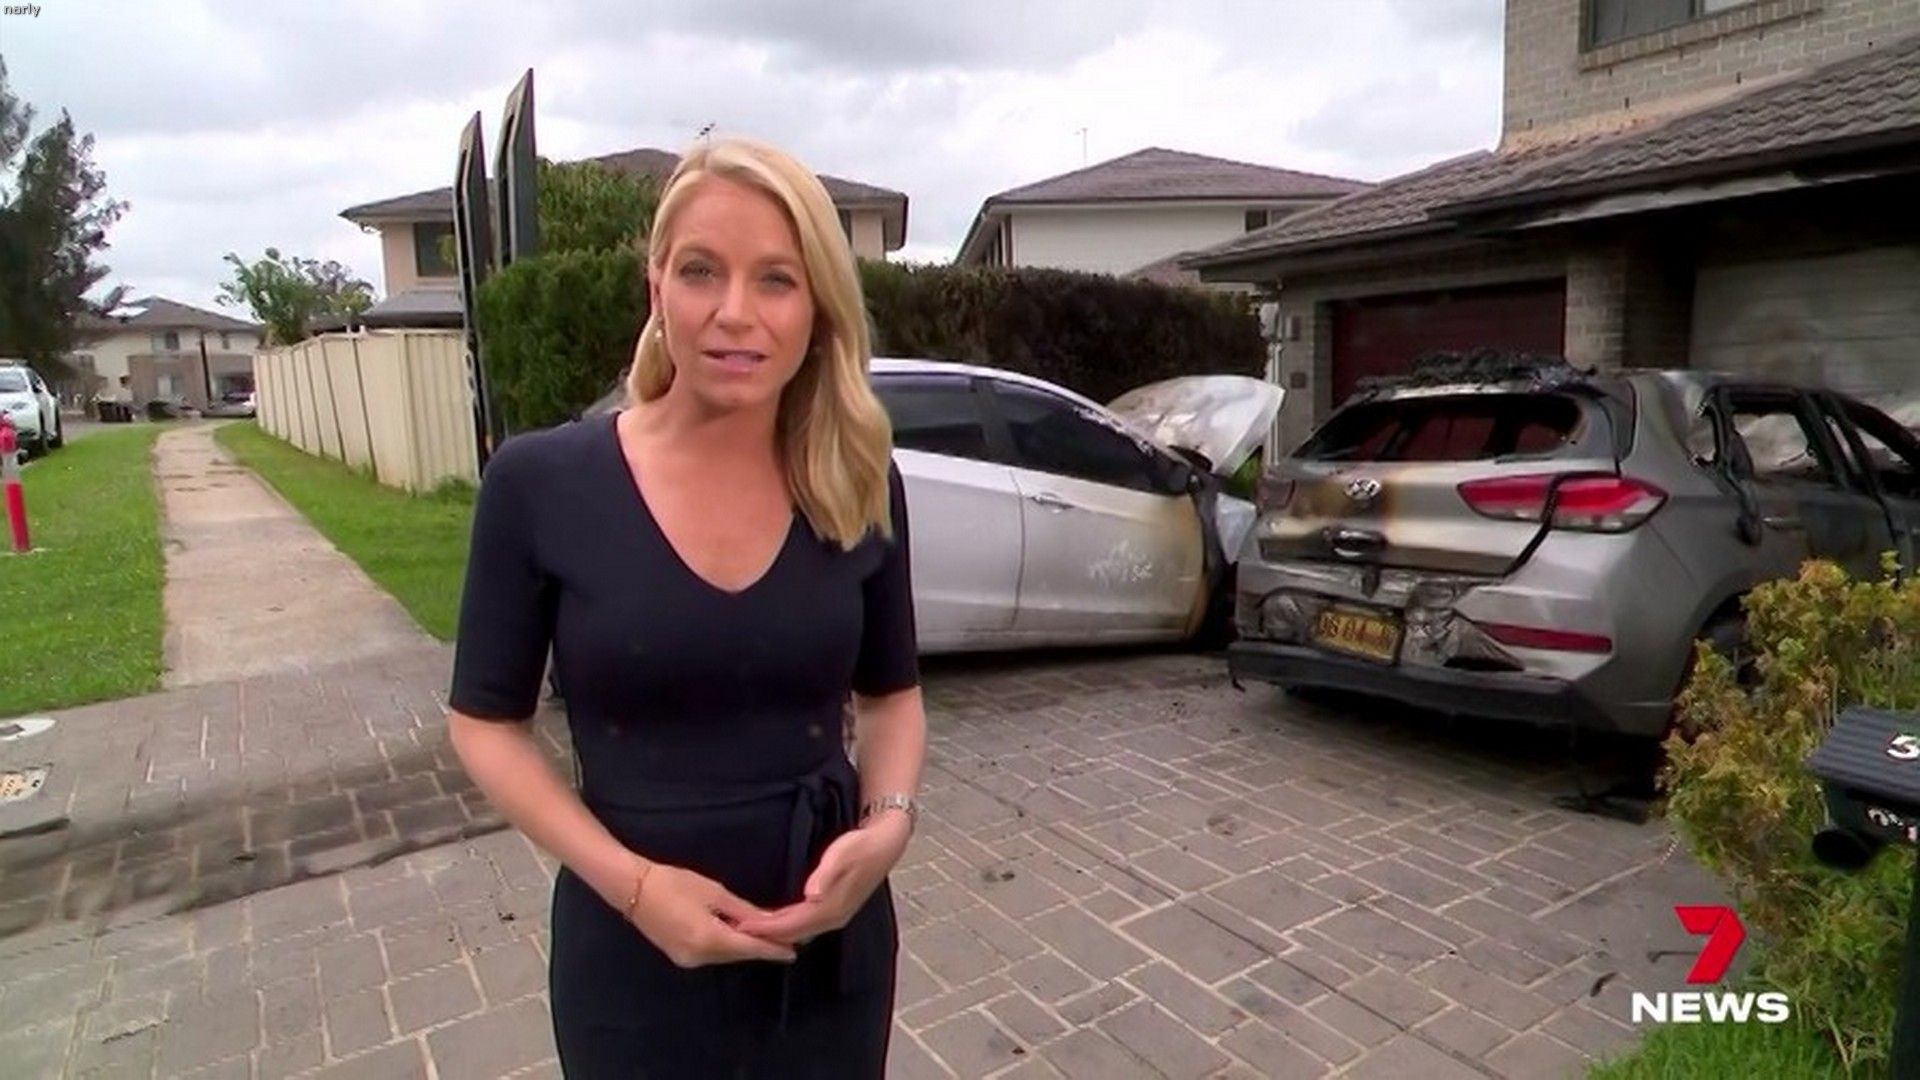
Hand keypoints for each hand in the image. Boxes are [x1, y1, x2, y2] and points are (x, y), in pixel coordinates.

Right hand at [624, 862, 798, 967]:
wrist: (632, 889)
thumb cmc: (674, 883)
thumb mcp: (715, 893)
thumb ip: (744, 912)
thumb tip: (771, 921)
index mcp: (710, 939)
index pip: (750, 948)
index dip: (773, 949)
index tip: (795, 950)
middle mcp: (700, 956)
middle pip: (739, 954)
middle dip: (761, 947)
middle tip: (785, 940)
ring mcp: (688, 960)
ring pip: (726, 956)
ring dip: (744, 947)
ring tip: (766, 938)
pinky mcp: (680, 957)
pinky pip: (712, 954)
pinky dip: (727, 946)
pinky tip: (737, 937)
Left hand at [736, 811, 911, 945]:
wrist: (887, 841)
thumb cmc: (864, 844)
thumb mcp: (844, 853)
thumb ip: (827, 874)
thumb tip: (811, 896)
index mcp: (832, 908)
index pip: (793, 925)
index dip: (766, 928)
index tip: (742, 926)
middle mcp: (833, 917)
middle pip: (793, 933)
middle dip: (765, 934)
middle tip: (735, 930)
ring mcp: (835, 914)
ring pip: (799, 930)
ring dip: (774, 931)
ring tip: (748, 926)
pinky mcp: (834, 906)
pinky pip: (805, 922)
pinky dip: (786, 924)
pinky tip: (772, 918)